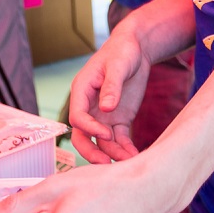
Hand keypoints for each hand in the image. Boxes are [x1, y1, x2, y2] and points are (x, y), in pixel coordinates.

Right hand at [68, 28, 151, 163]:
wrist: (136, 49)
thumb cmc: (122, 51)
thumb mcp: (118, 64)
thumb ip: (112, 86)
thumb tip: (106, 108)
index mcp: (82, 91)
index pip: (77, 116)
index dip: (89, 128)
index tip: (107, 133)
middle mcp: (90, 107)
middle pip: (82, 136)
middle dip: (91, 152)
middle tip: (106, 163)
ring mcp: (103, 115)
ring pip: (101, 142)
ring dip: (113, 153)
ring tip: (130, 162)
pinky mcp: (118, 120)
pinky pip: (119, 139)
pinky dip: (125, 149)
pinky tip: (135, 156)